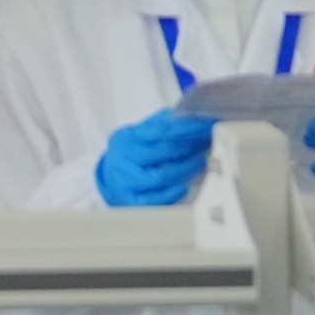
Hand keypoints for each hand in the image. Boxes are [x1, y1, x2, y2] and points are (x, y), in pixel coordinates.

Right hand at [95, 107, 214, 208]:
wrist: (110, 181)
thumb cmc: (131, 155)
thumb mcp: (137, 134)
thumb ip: (158, 124)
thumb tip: (185, 114)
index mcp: (125, 138)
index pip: (158, 131)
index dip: (183, 130)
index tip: (201, 128)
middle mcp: (122, 159)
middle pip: (160, 152)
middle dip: (187, 149)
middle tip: (203, 145)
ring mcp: (125, 181)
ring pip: (159, 177)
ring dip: (184, 171)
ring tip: (198, 164)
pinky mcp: (130, 201)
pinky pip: (154, 200)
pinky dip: (172, 194)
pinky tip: (184, 186)